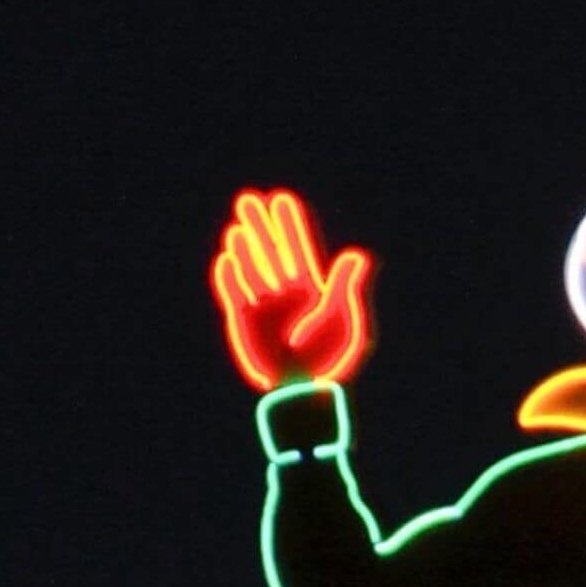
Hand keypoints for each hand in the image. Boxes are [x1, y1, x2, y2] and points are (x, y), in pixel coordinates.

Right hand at [211, 189, 374, 389]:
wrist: (302, 387)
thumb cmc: (326, 357)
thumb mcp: (341, 318)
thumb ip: (344, 286)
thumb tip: (358, 255)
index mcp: (309, 289)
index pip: (296, 249)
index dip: (288, 224)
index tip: (281, 199)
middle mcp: (284, 292)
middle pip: (269, 252)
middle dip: (260, 226)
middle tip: (248, 199)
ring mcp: (263, 304)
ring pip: (250, 268)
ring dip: (244, 248)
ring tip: (239, 228)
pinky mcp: (244, 320)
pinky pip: (233, 293)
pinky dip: (229, 277)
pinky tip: (227, 259)